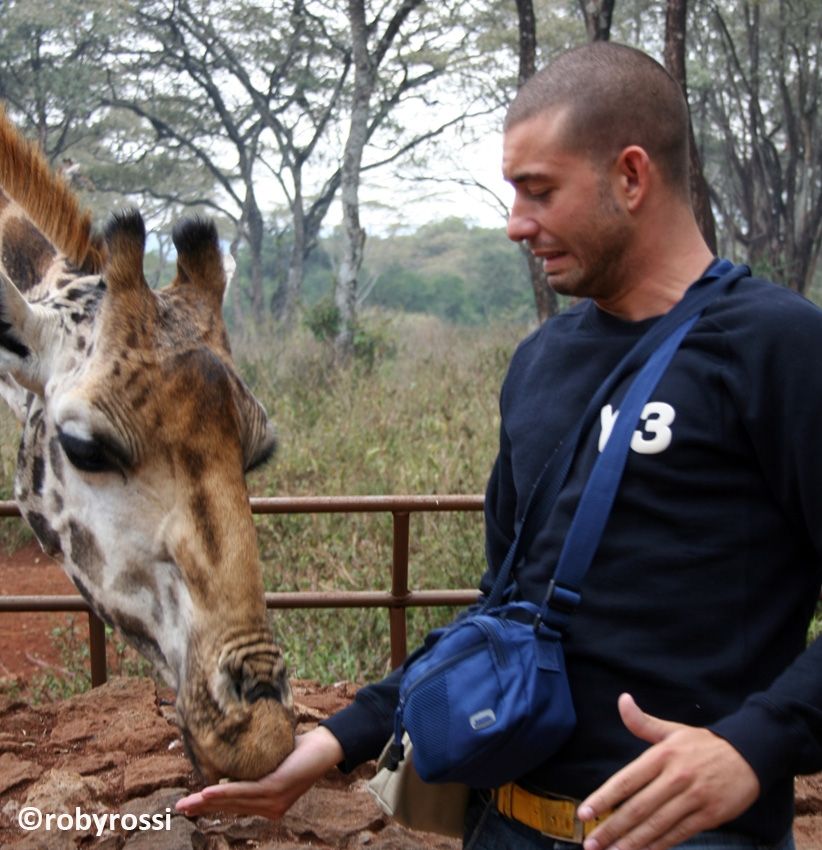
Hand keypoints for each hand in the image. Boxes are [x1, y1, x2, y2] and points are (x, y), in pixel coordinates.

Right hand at [175, 726, 343, 819]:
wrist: (325, 746)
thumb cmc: (299, 749)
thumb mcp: (271, 759)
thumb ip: (254, 764)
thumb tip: (231, 752)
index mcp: (267, 805)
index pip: (234, 807)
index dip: (211, 806)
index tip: (189, 806)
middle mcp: (269, 808)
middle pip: (230, 808)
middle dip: (202, 808)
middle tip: (179, 808)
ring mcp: (273, 801)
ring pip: (234, 801)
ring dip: (207, 802)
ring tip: (188, 803)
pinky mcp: (277, 789)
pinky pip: (246, 791)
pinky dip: (224, 792)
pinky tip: (208, 792)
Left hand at [577, 693, 759, 849]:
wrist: (749, 754)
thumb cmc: (703, 744)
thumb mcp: (672, 730)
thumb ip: (643, 722)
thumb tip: (622, 700)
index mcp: (662, 756)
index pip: (626, 781)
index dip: (604, 798)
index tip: (585, 813)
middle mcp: (675, 778)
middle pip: (638, 809)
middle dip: (612, 828)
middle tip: (591, 843)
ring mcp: (694, 799)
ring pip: (656, 826)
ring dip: (632, 843)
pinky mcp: (710, 816)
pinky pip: (679, 834)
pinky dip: (659, 846)